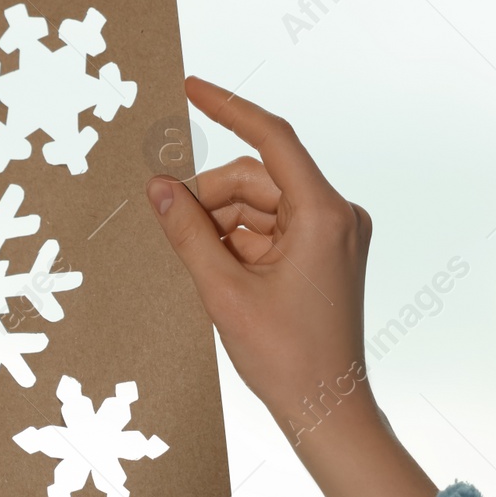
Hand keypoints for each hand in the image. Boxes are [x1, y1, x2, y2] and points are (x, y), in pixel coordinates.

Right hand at [146, 76, 436, 496]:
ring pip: (258, 205)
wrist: (326, 408)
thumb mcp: (223, 291)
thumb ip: (187, 232)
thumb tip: (158, 187)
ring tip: (196, 266)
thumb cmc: (286, 357)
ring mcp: (333, 235)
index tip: (190, 88)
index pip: (271, 139)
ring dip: (220, 225)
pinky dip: (237, 243)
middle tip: (167, 225)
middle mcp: (337, 215)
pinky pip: (270, 229)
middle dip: (209, 198)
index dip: (227, 108)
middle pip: (256, 179)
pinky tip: (213, 271)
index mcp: (324, 214)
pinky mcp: (324, 255)